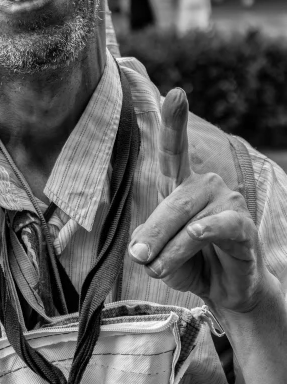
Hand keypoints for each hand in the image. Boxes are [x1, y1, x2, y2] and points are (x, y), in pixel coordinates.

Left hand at [128, 88, 272, 316]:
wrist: (225, 290)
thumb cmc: (190, 263)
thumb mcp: (158, 253)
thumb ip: (148, 242)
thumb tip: (141, 247)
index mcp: (182, 184)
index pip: (175, 149)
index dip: (175, 121)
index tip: (175, 93)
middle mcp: (206, 185)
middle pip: (173, 202)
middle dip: (153, 233)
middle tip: (139, 258)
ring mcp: (228, 202)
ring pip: (190, 221)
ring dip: (171, 249)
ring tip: (159, 269)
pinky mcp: (244, 225)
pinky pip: (220, 226)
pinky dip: (205, 232)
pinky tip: (197, 232)